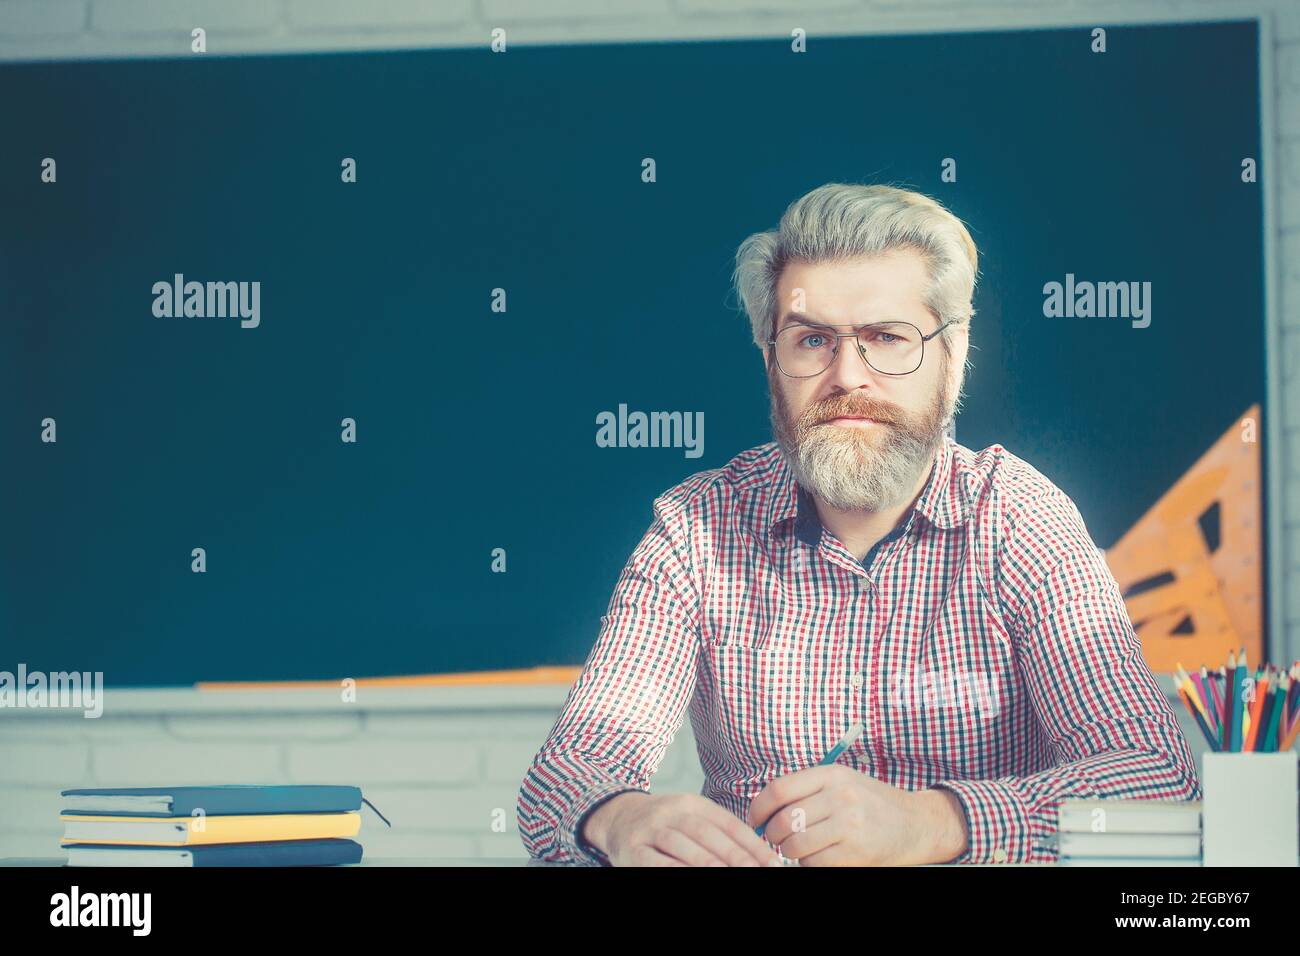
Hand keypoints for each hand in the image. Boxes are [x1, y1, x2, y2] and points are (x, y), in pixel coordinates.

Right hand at [585, 791, 785, 866]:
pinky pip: (658, 863)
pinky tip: (695, 878)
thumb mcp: (690, 820)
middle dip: (736, 856)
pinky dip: (677, 870)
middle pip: (707, 834)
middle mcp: (670, 811)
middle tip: (756, 871)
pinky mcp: (633, 850)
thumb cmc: (664, 826)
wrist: (617, 818)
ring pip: (683, 846)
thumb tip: (758, 857)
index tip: (773, 863)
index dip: (752, 844)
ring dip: (710, 864)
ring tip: (732, 876)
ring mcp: (649, 830)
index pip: (728, 823)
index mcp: (692, 803)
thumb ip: (719, 834)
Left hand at [746, 765, 968, 864]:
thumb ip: (807, 790)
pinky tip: (818, 857)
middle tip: (776, 838)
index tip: (755, 819)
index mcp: (832, 774)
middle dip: (773, 834)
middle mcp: (840, 797)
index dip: (758, 807)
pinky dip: (809, 864)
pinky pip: (815, 863)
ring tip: (799, 848)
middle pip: (784, 820)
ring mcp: (849, 825)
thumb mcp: (842, 782)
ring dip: (790, 852)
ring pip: (796, 845)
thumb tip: (764, 810)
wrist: (915, 823)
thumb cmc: (871, 802)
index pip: (779, 790)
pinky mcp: (856, 852)